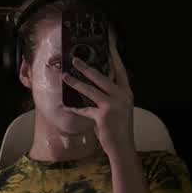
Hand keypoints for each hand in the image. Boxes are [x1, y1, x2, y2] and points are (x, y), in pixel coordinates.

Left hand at [65, 39, 134, 157]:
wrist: (123, 147)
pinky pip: (85, 110)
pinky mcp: (102, 115)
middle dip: (86, 67)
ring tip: (65, 77)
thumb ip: (112, 96)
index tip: (109, 45)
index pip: (120, 70)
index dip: (114, 57)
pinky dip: (75, 109)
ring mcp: (112, 105)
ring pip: (90, 90)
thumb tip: (97, 86)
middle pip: (101, 77)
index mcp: (126, 93)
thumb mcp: (121, 108)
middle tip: (74, 59)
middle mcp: (121, 96)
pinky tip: (66, 107)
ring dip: (75, 83)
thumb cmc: (119, 128)